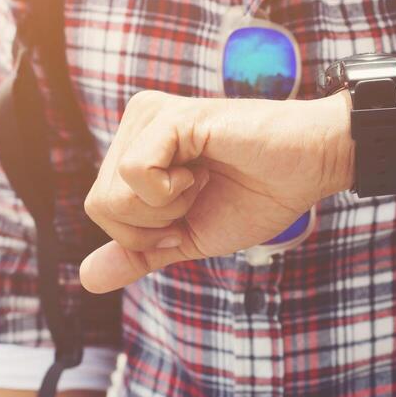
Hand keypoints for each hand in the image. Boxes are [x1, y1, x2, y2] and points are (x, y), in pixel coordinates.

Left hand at [78, 89, 350, 292]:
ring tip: (203, 179)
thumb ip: (140, 254)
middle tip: (199, 194)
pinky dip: (170, 193)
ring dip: (166, 208)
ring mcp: (148, 117)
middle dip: (154, 224)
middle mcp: (134, 125)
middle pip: (100, 206)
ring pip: (111, 196)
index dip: (147, 232)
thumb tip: (86, 280)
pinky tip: (203, 168)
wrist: (308, 168)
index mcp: (135, 149)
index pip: (101, 210)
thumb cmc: (257, 196)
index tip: (191, 210)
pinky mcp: (167, 116)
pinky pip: (134, 176)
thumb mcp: (190, 237)